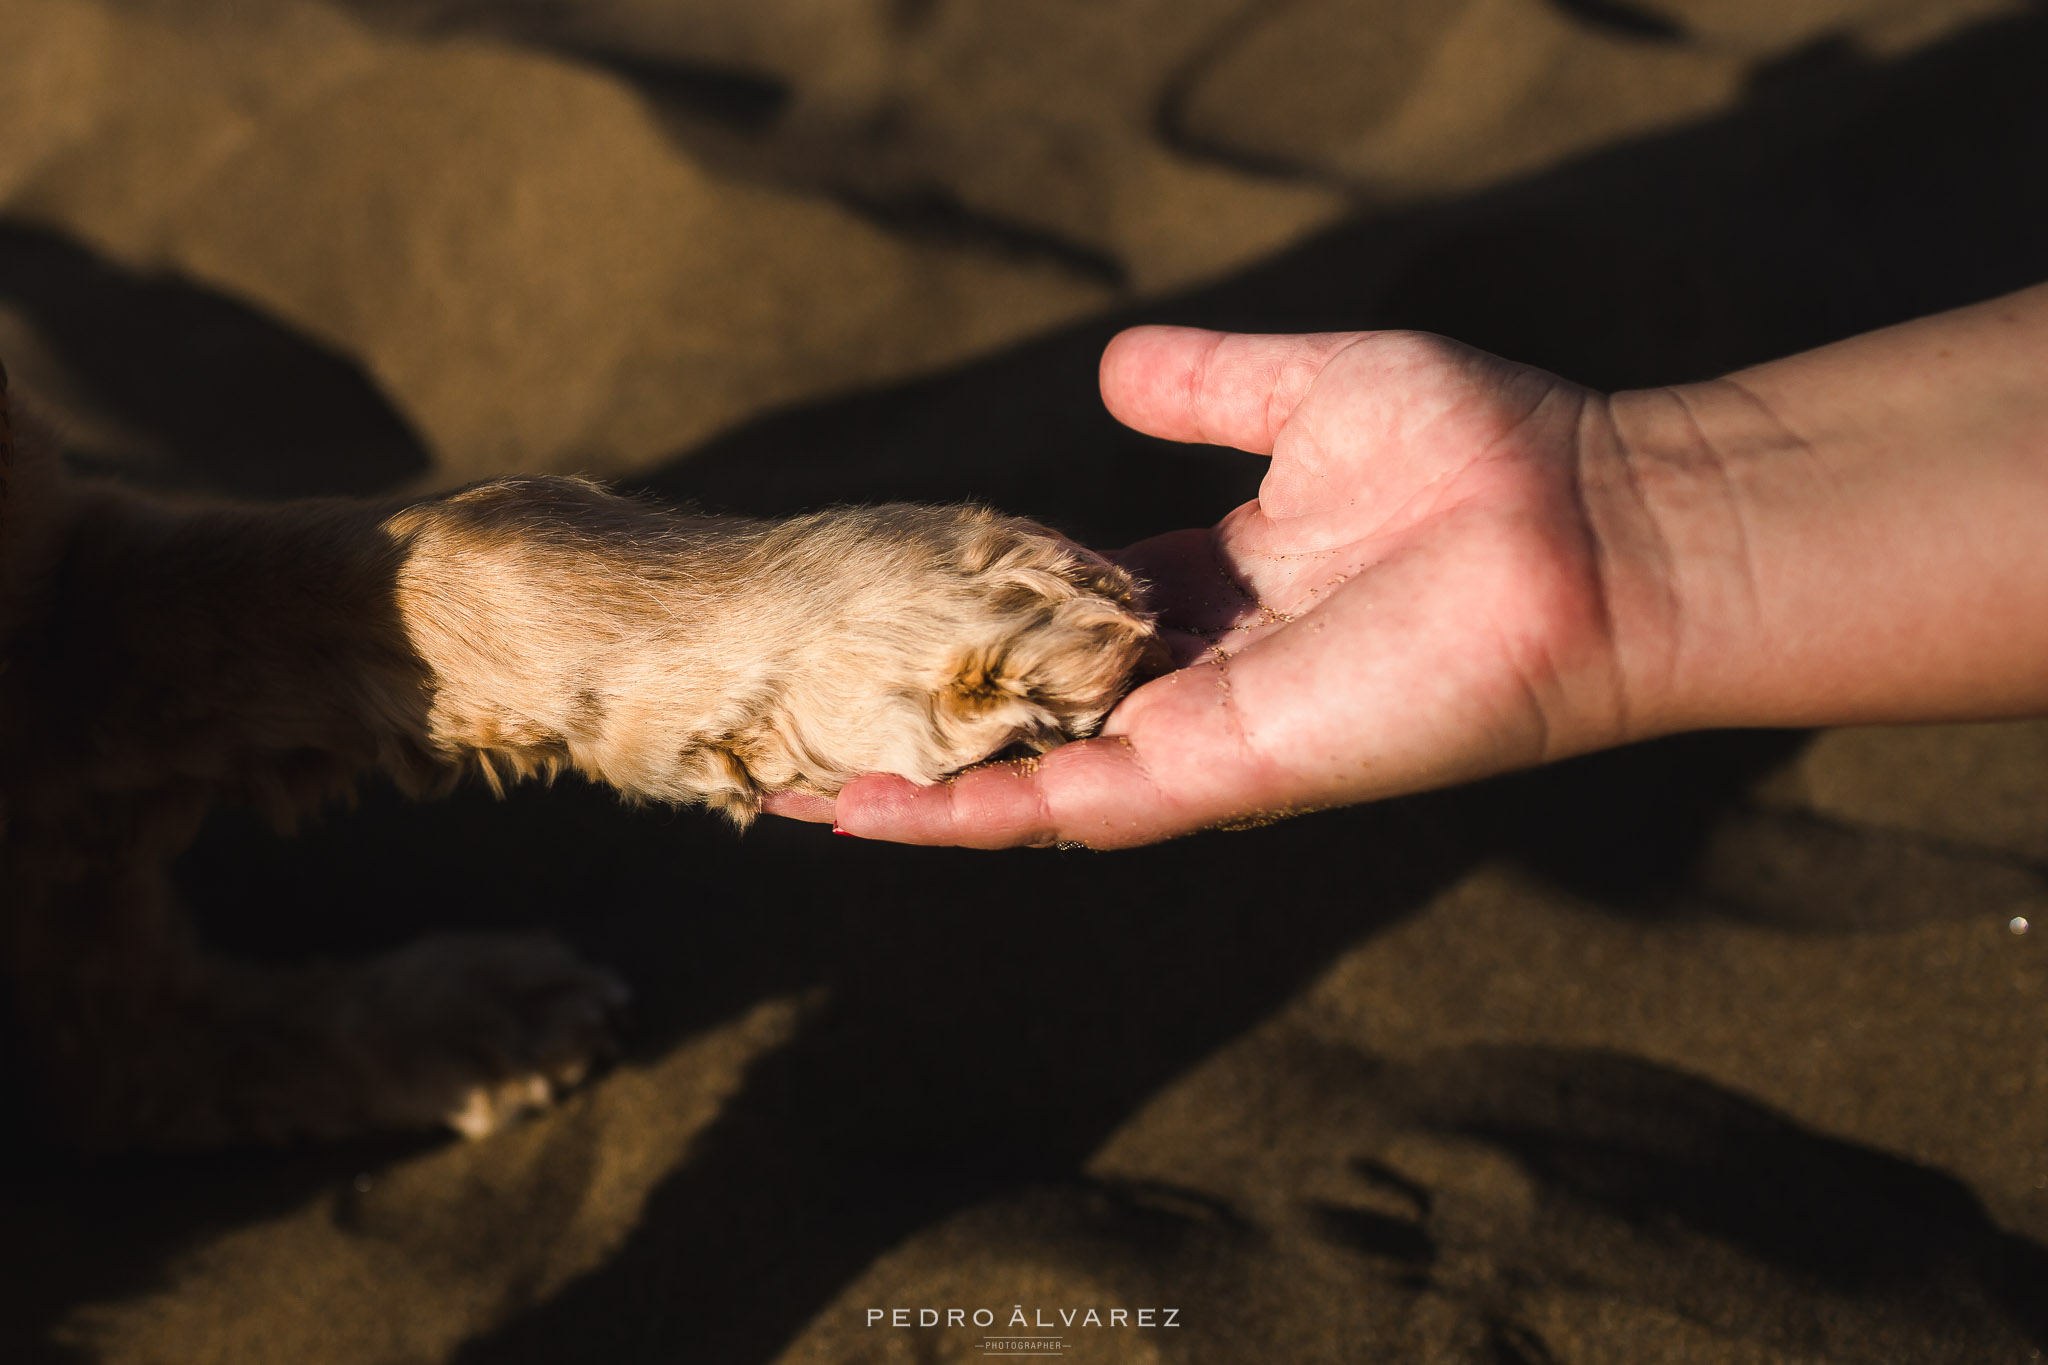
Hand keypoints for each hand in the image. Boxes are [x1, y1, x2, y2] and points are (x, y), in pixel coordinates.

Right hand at [770, 325, 1648, 847]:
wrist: (1590, 531)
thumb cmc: (1482, 455)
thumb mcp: (1311, 393)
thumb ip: (1208, 386)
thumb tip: (1112, 370)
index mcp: (1212, 586)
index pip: (1058, 611)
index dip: (966, 613)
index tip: (874, 605)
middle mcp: (1197, 672)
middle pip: (1027, 704)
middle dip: (918, 714)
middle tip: (796, 712)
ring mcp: (1204, 732)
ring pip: (1026, 773)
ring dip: (911, 783)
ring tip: (784, 781)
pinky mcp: (1222, 772)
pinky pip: (1070, 805)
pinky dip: (966, 811)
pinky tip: (859, 809)